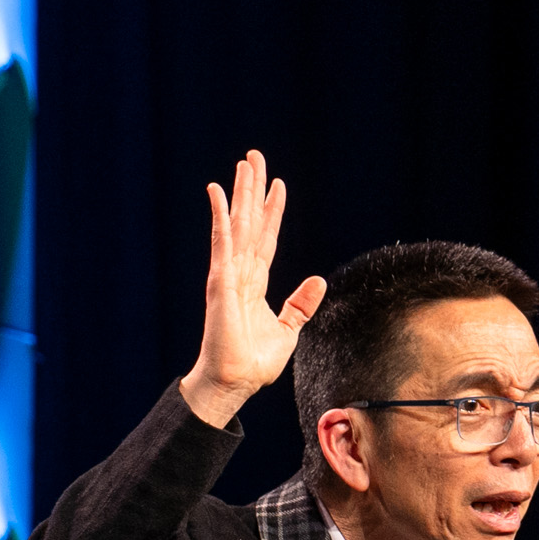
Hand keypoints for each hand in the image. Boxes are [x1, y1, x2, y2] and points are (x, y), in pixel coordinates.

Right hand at [180, 150, 326, 427]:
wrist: (236, 382)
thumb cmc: (254, 362)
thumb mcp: (287, 331)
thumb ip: (300, 306)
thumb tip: (320, 280)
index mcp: (255, 283)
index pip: (266, 239)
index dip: (272, 211)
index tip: (277, 185)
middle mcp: (240, 273)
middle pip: (250, 223)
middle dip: (253, 191)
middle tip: (255, 157)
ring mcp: (228, 276)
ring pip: (237, 225)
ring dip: (240, 194)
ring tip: (244, 164)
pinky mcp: (219, 283)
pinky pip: (221, 244)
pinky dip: (220, 218)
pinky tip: (218, 194)